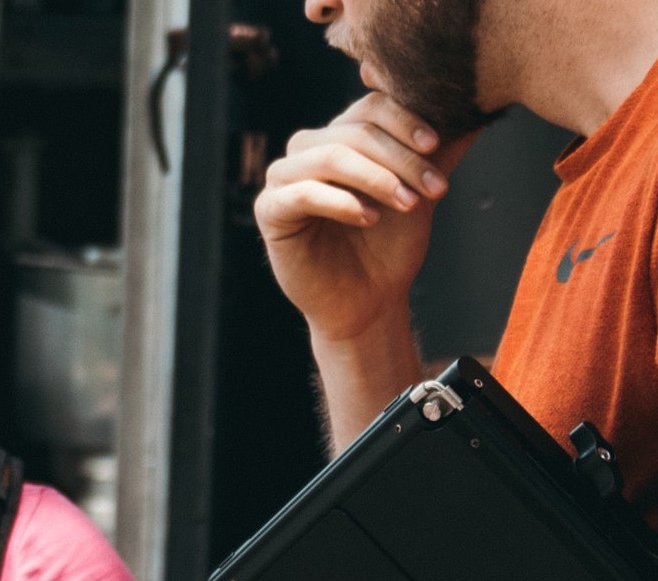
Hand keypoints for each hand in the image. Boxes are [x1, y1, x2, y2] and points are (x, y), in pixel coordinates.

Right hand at [255, 93, 474, 343]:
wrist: (368, 302)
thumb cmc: (391, 245)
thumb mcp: (422, 190)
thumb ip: (442, 151)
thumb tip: (483, 109)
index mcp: (341, 136)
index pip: (371, 106)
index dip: (406, 121)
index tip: (436, 146)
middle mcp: (308, 149)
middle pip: (354, 131)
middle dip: (400, 158)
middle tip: (435, 187)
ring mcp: (284, 178)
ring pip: (329, 156)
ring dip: (376, 177)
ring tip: (408, 204)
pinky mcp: (269, 210)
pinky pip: (304, 193)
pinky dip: (342, 202)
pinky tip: (369, 218)